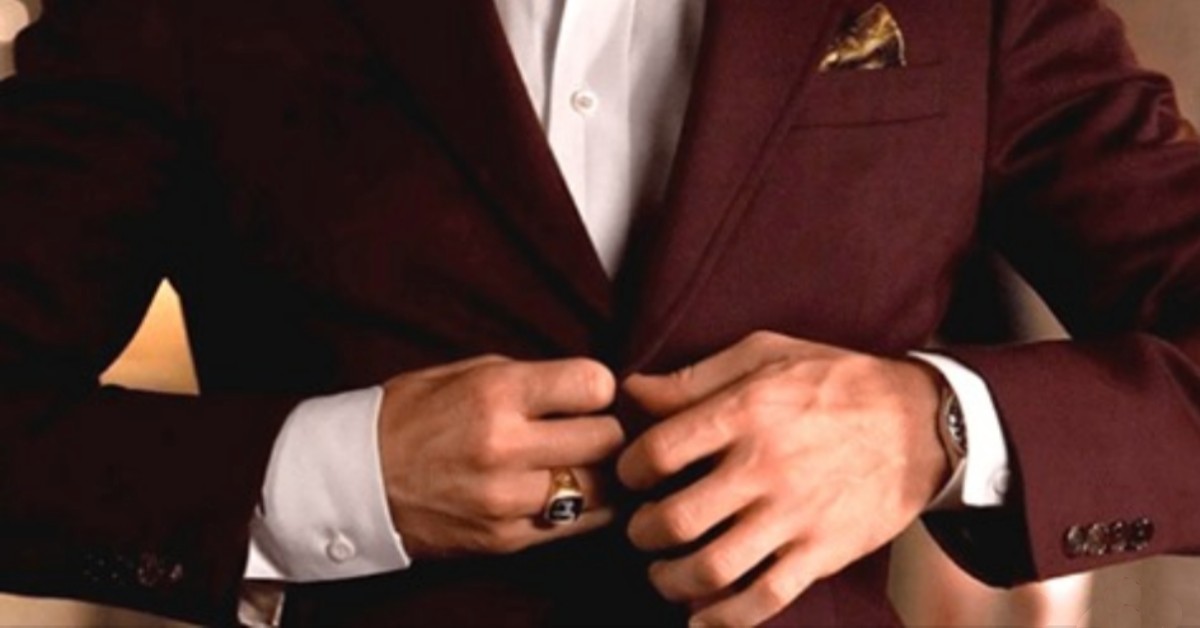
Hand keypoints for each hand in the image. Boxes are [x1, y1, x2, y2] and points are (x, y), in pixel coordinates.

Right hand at [379, 355, 624, 559]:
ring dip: (602, 474)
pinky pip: (576, 525)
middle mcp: (505, 447)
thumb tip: (587, 386)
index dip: (599, 386)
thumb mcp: (465, 373)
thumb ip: (529, 378)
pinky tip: (569, 493)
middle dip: (608, 430)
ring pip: (601, 488)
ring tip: (585, 463)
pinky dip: (584, 509)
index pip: (594, 385)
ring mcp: (506, 499)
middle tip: (594, 428)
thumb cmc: (410, 416)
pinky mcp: (505, 538)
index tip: (588, 393)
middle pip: (608, 438)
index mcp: (496, 394)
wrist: (353, 481)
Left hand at [617, 332, 948, 626]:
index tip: (631, 475)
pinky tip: (701, 617)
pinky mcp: (822, 552)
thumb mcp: (765, 353)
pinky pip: (765, 599)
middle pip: (676, 519)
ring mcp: (796, 516)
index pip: (659, 452)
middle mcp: (766, 467)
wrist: (923, 422)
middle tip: (641, 530)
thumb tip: (632, 392)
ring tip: (663, 573)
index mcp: (746, 412)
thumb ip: (694, 377)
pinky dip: (725, 619)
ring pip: (713, 569)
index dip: (629, 469)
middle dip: (642, 532)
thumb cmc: (835, 381)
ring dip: (671, 581)